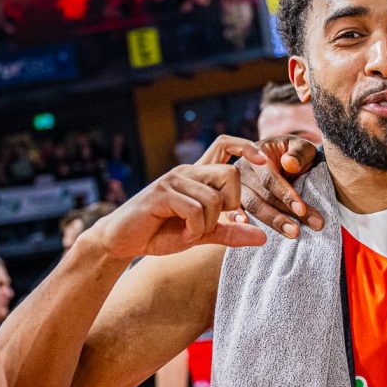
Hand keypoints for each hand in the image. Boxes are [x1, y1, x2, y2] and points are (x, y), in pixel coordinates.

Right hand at [86, 162, 265, 259]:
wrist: (122, 241)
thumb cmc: (161, 233)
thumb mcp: (202, 234)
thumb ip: (231, 232)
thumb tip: (263, 237)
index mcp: (198, 176)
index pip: (225, 145)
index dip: (246, 147)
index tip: (262, 160)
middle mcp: (188, 171)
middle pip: (231, 173)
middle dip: (231, 204)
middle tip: (213, 221)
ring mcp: (173, 180)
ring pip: (214, 200)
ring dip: (207, 225)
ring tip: (189, 232)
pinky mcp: (161, 193)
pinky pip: (195, 210)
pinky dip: (193, 229)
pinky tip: (180, 234)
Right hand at [196, 134, 323, 236]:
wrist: (288, 160)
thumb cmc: (296, 155)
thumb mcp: (303, 149)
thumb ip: (299, 153)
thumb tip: (289, 163)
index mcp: (257, 154)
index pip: (269, 178)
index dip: (286, 194)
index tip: (301, 210)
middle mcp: (242, 169)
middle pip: (260, 196)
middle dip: (282, 214)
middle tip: (299, 231)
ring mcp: (236, 186)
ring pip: (252, 207)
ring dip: (272, 222)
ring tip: (293, 233)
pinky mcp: (235, 200)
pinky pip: (238, 214)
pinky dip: (244, 226)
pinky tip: (254, 236)